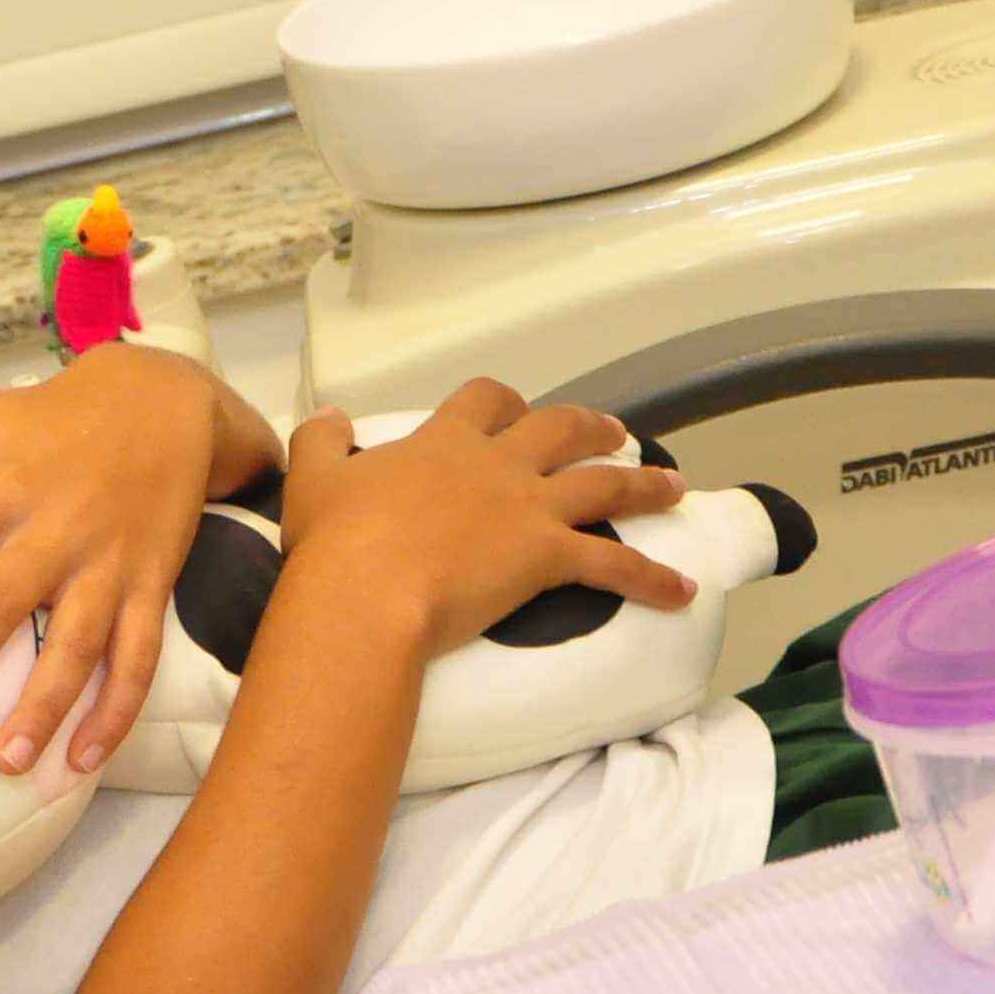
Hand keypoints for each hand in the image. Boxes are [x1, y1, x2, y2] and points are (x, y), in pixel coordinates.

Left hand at [0, 344, 267, 775]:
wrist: (159, 404)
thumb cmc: (40, 421)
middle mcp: (53, 529)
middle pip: (1, 602)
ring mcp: (106, 564)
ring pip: (78, 644)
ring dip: (44, 707)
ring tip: (4, 764)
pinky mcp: (150, 587)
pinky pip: (139, 659)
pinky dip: (117, 714)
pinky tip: (83, 762)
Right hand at [275, 379, 693, 655]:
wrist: (364, 592)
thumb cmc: (335, 542)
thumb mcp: (311, 480)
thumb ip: (321, 440)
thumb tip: (329, 414)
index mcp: (443, 443)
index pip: (484, 400)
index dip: (505, 402)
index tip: (514, 409)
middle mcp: (497, 465)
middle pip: (559, 428)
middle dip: (590, 426)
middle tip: (613, 431)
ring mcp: (528, 508)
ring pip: (603, 484)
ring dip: (643, 484)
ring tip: (674, 486)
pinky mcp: (549, 556)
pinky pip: (614, 565)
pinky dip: (653, 578)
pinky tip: (683, 590)